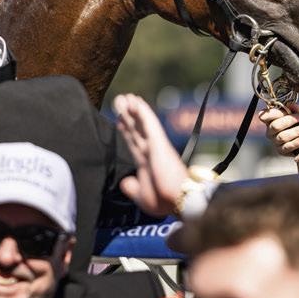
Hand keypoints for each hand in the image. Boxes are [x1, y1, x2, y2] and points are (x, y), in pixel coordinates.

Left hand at [113, 92, 191, 214]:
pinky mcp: (159, 142)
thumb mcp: (143, 197)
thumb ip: (133, 188)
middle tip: (118, 101)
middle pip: (135, 130)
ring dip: (132, 110)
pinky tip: (135, 100)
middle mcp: (150, 151)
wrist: (180, 200)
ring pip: (141, 123)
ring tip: (123, 97)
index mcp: (146, 164)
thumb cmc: (164, 201)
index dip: (126, 132)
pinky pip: (149, 123)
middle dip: (127, 116)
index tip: (118, 120)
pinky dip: (142, 112)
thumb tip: (124, 182)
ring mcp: (155, 145)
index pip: (133, 143)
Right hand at [259, 102, 298, 168]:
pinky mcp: (281, 151)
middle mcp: (270, 131)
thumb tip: (291, 106)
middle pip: (275, 126)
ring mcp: (275, 141)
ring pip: (283, 136)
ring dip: (297, 130)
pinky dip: (297, 141)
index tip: (286, 110)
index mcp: (270, 119)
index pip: (264, 116)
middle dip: (290, 120)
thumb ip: (296, 108)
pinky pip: (288, 146)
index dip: (272, 113)